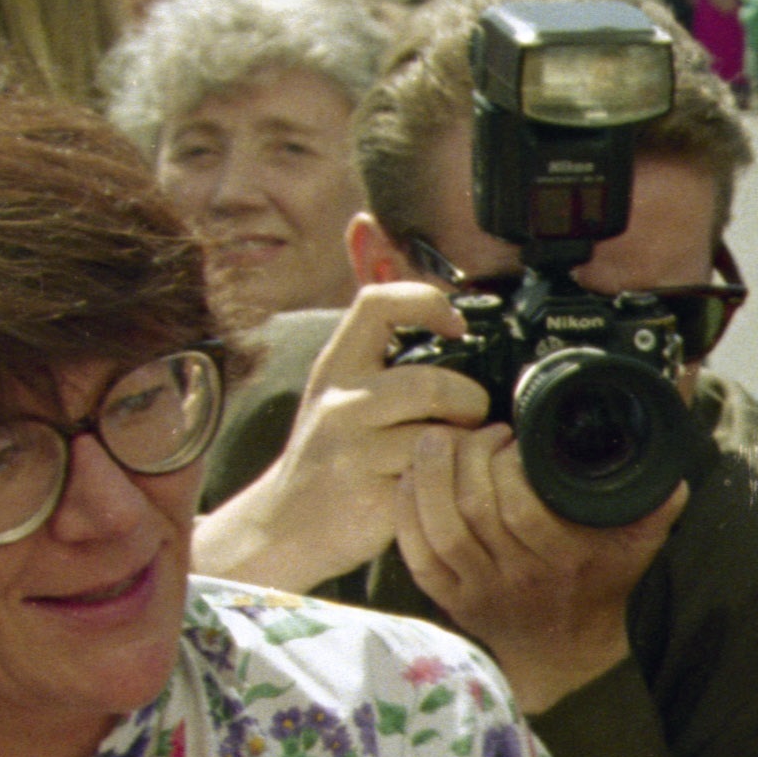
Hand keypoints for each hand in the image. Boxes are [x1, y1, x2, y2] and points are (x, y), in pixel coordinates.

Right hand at [188, 282, 486, 595]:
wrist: (286, 526)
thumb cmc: (331, 452)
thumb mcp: (341, 384)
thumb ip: (371, 329)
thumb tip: (369, 231)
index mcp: (337, 365)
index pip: (376, 305)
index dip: (425, 302)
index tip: (456, 323)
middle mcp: (340, 401)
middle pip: (429, 383)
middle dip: (468, 400)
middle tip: (471, 416)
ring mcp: (353, 449)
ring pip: (438, 433)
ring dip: (467, 440)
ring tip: (462, 447)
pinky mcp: (372, 495)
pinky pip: (437, 477)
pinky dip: (458, 477)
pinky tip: (451, 481)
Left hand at [387, 416, 678, 716]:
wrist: (566, 654)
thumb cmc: (600, 587)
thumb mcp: (638, 547)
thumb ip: (656, 506)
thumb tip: (668, 470)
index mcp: (566, 560)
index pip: (522, 506)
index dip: (505, 463)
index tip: (510, 436)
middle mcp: (520, 577)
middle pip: (476, 510)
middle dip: (467, 457)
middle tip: (473, 432)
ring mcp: (480, 591)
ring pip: (441, 528)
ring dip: (430, 477)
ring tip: (434, 442)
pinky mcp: (450, 599)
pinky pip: (417, 554)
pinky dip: (407, 513)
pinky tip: (410, 480)